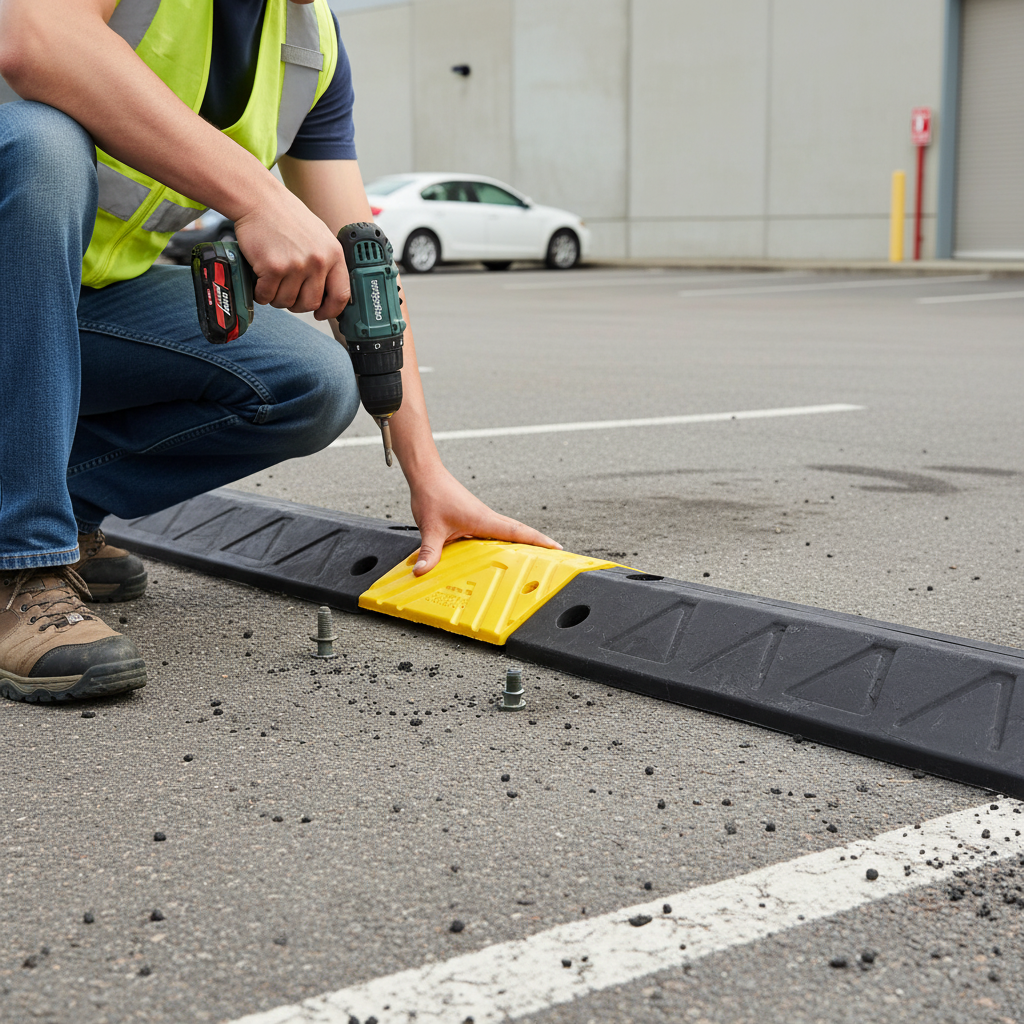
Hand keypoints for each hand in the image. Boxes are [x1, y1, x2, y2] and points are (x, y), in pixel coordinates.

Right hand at [232, 181, 349, 319]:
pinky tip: (259, 278)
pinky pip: (267, 295)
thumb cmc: (286, 217)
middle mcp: (318, 261)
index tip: (321, 314)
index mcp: (333, 254)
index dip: (331, 310)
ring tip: (272, 280)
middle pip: (311, 303)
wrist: (260, 200)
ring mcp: (296, 265)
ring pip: (287, 302)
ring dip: (276, 297)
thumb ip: (327, 262)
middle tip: (287, 291)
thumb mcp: (319, 236)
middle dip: (296, 304)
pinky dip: (260, 292)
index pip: (341, 295)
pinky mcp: (274, 267)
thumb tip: (330, 293)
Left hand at [409, 465, 560, 575]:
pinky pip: (495, 530)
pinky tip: (501, 550)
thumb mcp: (431, 528)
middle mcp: (487, 517)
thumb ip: (429, 552)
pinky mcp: (474, 517)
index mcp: (484, 520)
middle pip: (519, 532)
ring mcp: (482, 517)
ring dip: (523, 541)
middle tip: (555, 556)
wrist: (427, 475)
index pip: (518, 532)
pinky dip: (505, 539)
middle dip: (538, 543)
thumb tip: (423, 571)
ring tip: (535, 557)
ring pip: (508, 531)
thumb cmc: (433, 494)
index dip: (539, 541)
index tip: (557, 548)